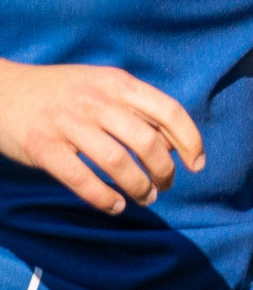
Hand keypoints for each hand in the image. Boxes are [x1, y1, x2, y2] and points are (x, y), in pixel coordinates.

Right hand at [0, 60, 204, 214]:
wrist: (2, 90)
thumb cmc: (61, 93)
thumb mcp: (102, 85)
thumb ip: (135, 107)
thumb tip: (173, 143)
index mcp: (118, 83)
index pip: (169, 111)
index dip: (190, 140)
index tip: (197, 164)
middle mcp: (97, 101)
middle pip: (147, 141)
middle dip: (164, 170)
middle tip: (166, 185)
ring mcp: (69, 124)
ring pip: (117, 162)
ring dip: (138, 186)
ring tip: (146, 198)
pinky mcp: (44, 147)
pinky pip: (81, 179)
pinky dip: (103, 198)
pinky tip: (114, 206)